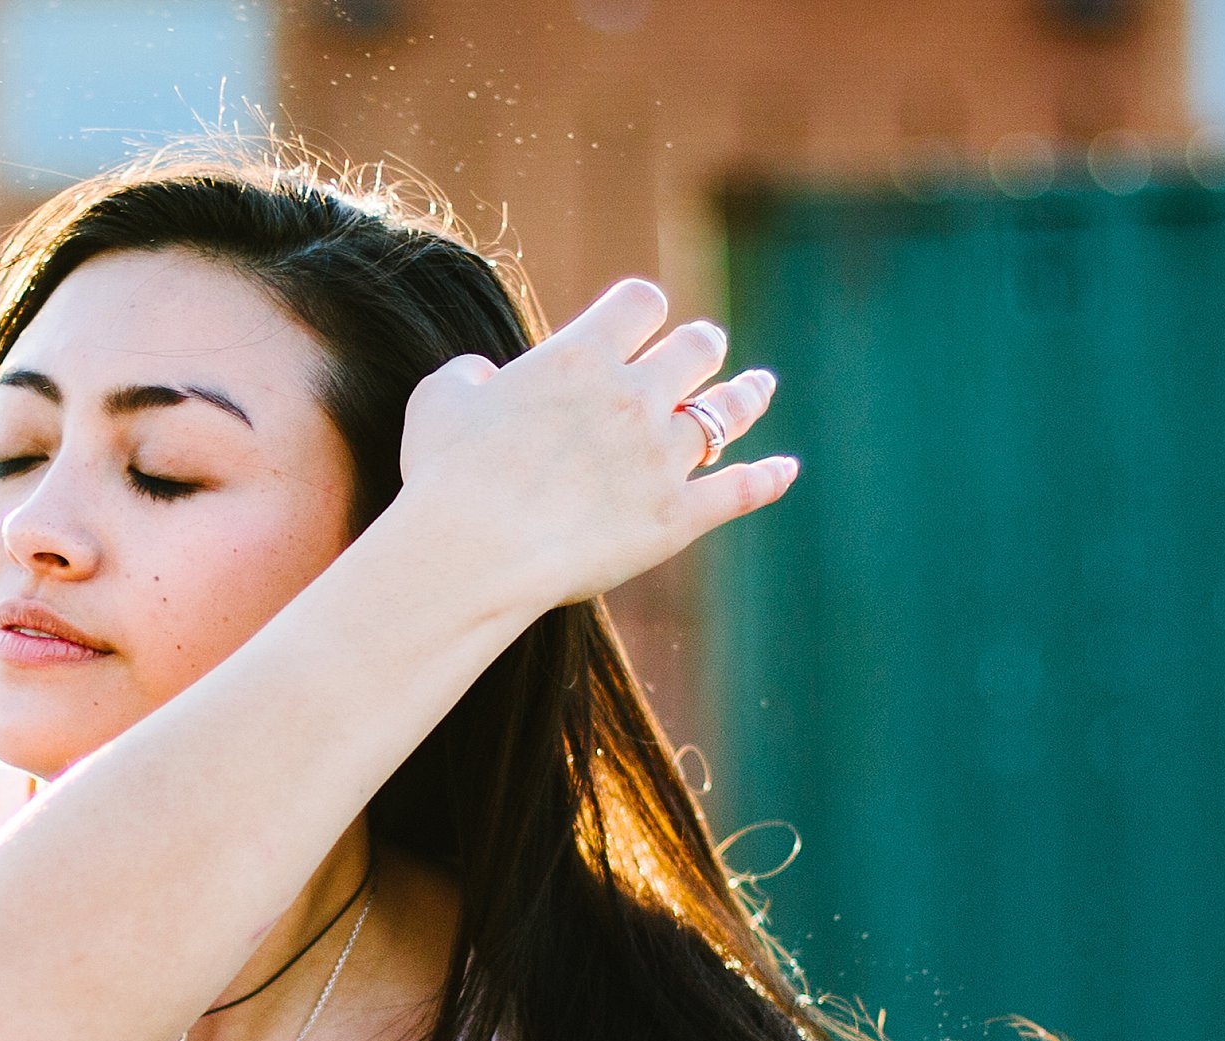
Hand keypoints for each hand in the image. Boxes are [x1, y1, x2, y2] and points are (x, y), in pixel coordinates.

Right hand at [391, 278, 792, 614]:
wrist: (472, 552)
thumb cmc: (444, 477)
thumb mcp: (438, 401)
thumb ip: (469, 375)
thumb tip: (485, 377)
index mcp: (580, 357)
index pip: (641, 303)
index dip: (641, 311)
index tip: (636, 324)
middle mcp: (633, 397)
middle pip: (696, 348)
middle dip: (699, 347)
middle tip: (700, 352)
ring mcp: (661, 459)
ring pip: (726, 412)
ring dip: (746, 395)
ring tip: (758, 386)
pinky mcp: (676, 519)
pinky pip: (740, 491)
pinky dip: (769, 479)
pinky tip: (786, 470)